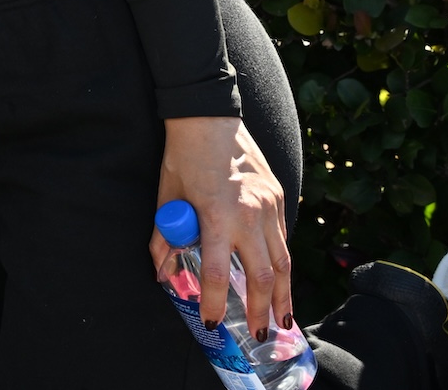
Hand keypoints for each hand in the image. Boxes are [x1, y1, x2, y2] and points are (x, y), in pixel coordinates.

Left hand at [150, 117, 291, 337]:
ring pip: (284, 262)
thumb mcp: (168, 196)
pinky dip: (283, 266)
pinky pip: (283, 240)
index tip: (210, 320)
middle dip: (260, 310)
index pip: (217, 272)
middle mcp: (249, 214)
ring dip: (283, 295)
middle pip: (262, 276)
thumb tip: (163, 271)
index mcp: (217, 214)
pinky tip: (280, 282)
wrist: (210, 115)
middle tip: (257, 333)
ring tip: (282, 320)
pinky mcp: (278, 198)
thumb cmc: (184, 155)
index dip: (213, 301)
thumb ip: (166, 236)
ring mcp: (269, 206)